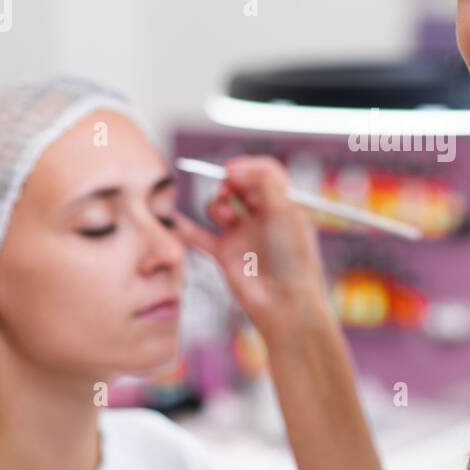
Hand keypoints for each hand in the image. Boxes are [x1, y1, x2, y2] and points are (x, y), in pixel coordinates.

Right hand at [172, 155, 331, 344]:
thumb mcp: (286, 210)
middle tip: (226, 190)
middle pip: (240, 185)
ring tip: (227, 220)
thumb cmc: (293, 259)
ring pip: (219, 207)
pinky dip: (186, 228)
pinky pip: (199, 236)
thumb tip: (232, 169)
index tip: (231, 170)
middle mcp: (263, 217)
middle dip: (229, 182)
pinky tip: (176, 221)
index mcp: (285, 204)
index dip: (247, 166)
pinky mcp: (225, 254)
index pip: (264, 172)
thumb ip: (263, 181)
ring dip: (217, 206)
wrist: (284, 303)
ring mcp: (243, 234)